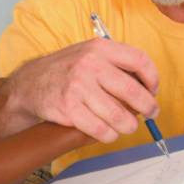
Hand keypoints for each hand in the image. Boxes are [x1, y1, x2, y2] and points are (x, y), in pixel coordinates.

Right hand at [6, 38, 159, 142]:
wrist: (30, 83)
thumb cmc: (66, 70)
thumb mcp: (90, 54)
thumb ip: (117, 64)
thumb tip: (148, 86)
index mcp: (100, 48)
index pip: (139, 60)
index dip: (152, 78)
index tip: (153, 90)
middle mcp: (90, 64)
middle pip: (133, 92)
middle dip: (148, 107)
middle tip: (151, 113)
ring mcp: (78, 87)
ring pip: (120, 116)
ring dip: (128, 125)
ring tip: (127, 125)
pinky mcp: (68, 109)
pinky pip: (101, 130)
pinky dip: (109, 135)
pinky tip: (108, 132)